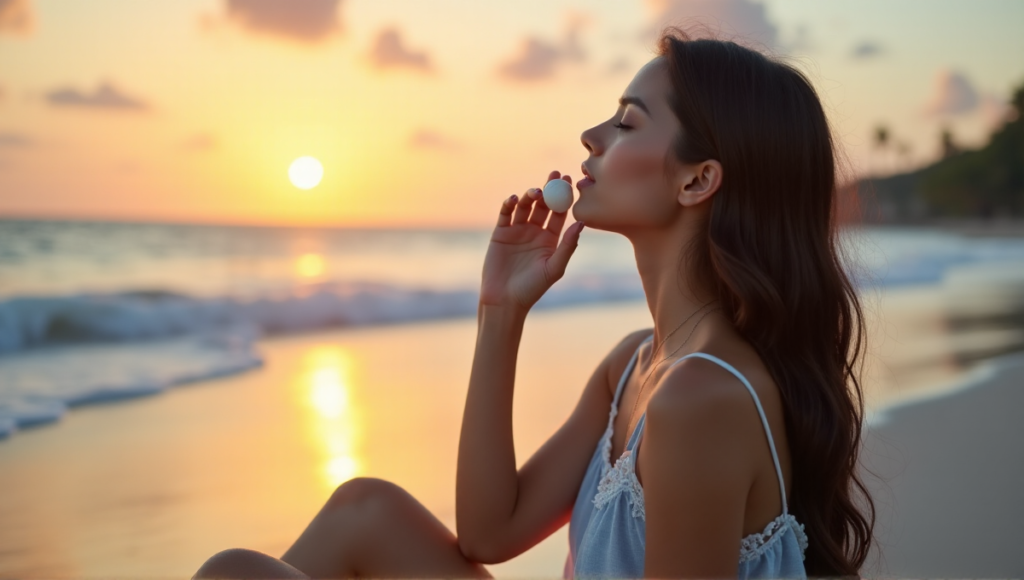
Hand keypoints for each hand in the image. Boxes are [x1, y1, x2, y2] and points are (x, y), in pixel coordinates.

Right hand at [480, 170, 584, 311]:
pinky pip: (506, 214)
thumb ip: (568, 245)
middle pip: (544, 205)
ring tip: (535, 192)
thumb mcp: (554, 267)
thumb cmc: (533, 288)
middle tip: (555, 174)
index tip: (569, 181)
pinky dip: (509, 204)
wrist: (504, 300)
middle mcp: (535, 232)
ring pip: (525, 206)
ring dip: (530, 195)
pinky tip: (514, 199)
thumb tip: (581, 223)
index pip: (559, 213)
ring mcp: (517, 231)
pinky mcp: (500, 233)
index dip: (565, 197)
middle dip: (549, 188)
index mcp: (551, 239)